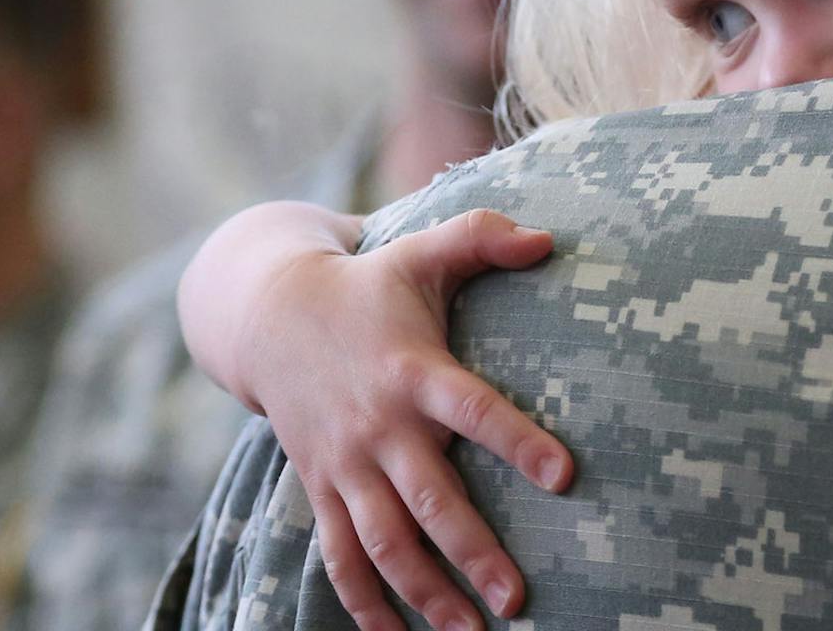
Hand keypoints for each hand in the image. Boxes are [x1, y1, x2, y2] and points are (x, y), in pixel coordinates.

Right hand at [232, 207, 572, 630]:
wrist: (267, 315)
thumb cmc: (368, 285)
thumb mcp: (421, 250)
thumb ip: (483, 238)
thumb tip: (549, 238)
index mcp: (414, 371)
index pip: (473, 410)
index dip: (518, 441)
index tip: (565, 476)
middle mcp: (379, 428)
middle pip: (428, 500)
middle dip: (472, 553)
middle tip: (517, 598)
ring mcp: (346, 465)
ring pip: (383, 544)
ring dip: (424, 595)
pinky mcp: (323, 488)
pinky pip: (338, 557)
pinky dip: (363, 602)